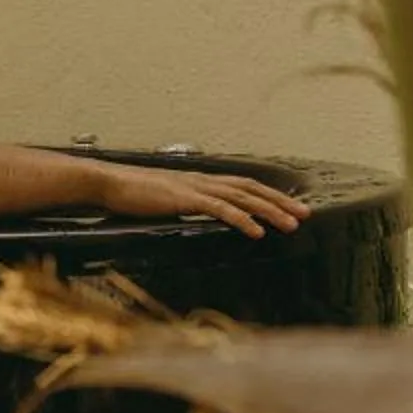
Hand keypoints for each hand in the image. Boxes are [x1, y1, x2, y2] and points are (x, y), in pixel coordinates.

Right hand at [94, 163, 306, 236]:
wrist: (107, 182)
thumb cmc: (129, 193)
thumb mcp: (163, 199)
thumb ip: (183, 205)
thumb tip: (196, 215)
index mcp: (199, 181)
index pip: (242, 185)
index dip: (268, 195)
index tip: (288, 206)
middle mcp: (202, 180)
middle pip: (251, 188)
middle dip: (280, 201)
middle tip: (305, 214)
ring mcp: (195, 188)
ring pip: (243, 197)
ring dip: (269, 211)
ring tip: (291, 224)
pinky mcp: (185, 199)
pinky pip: (221, 209)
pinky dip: (242, 219)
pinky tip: (257, 231)